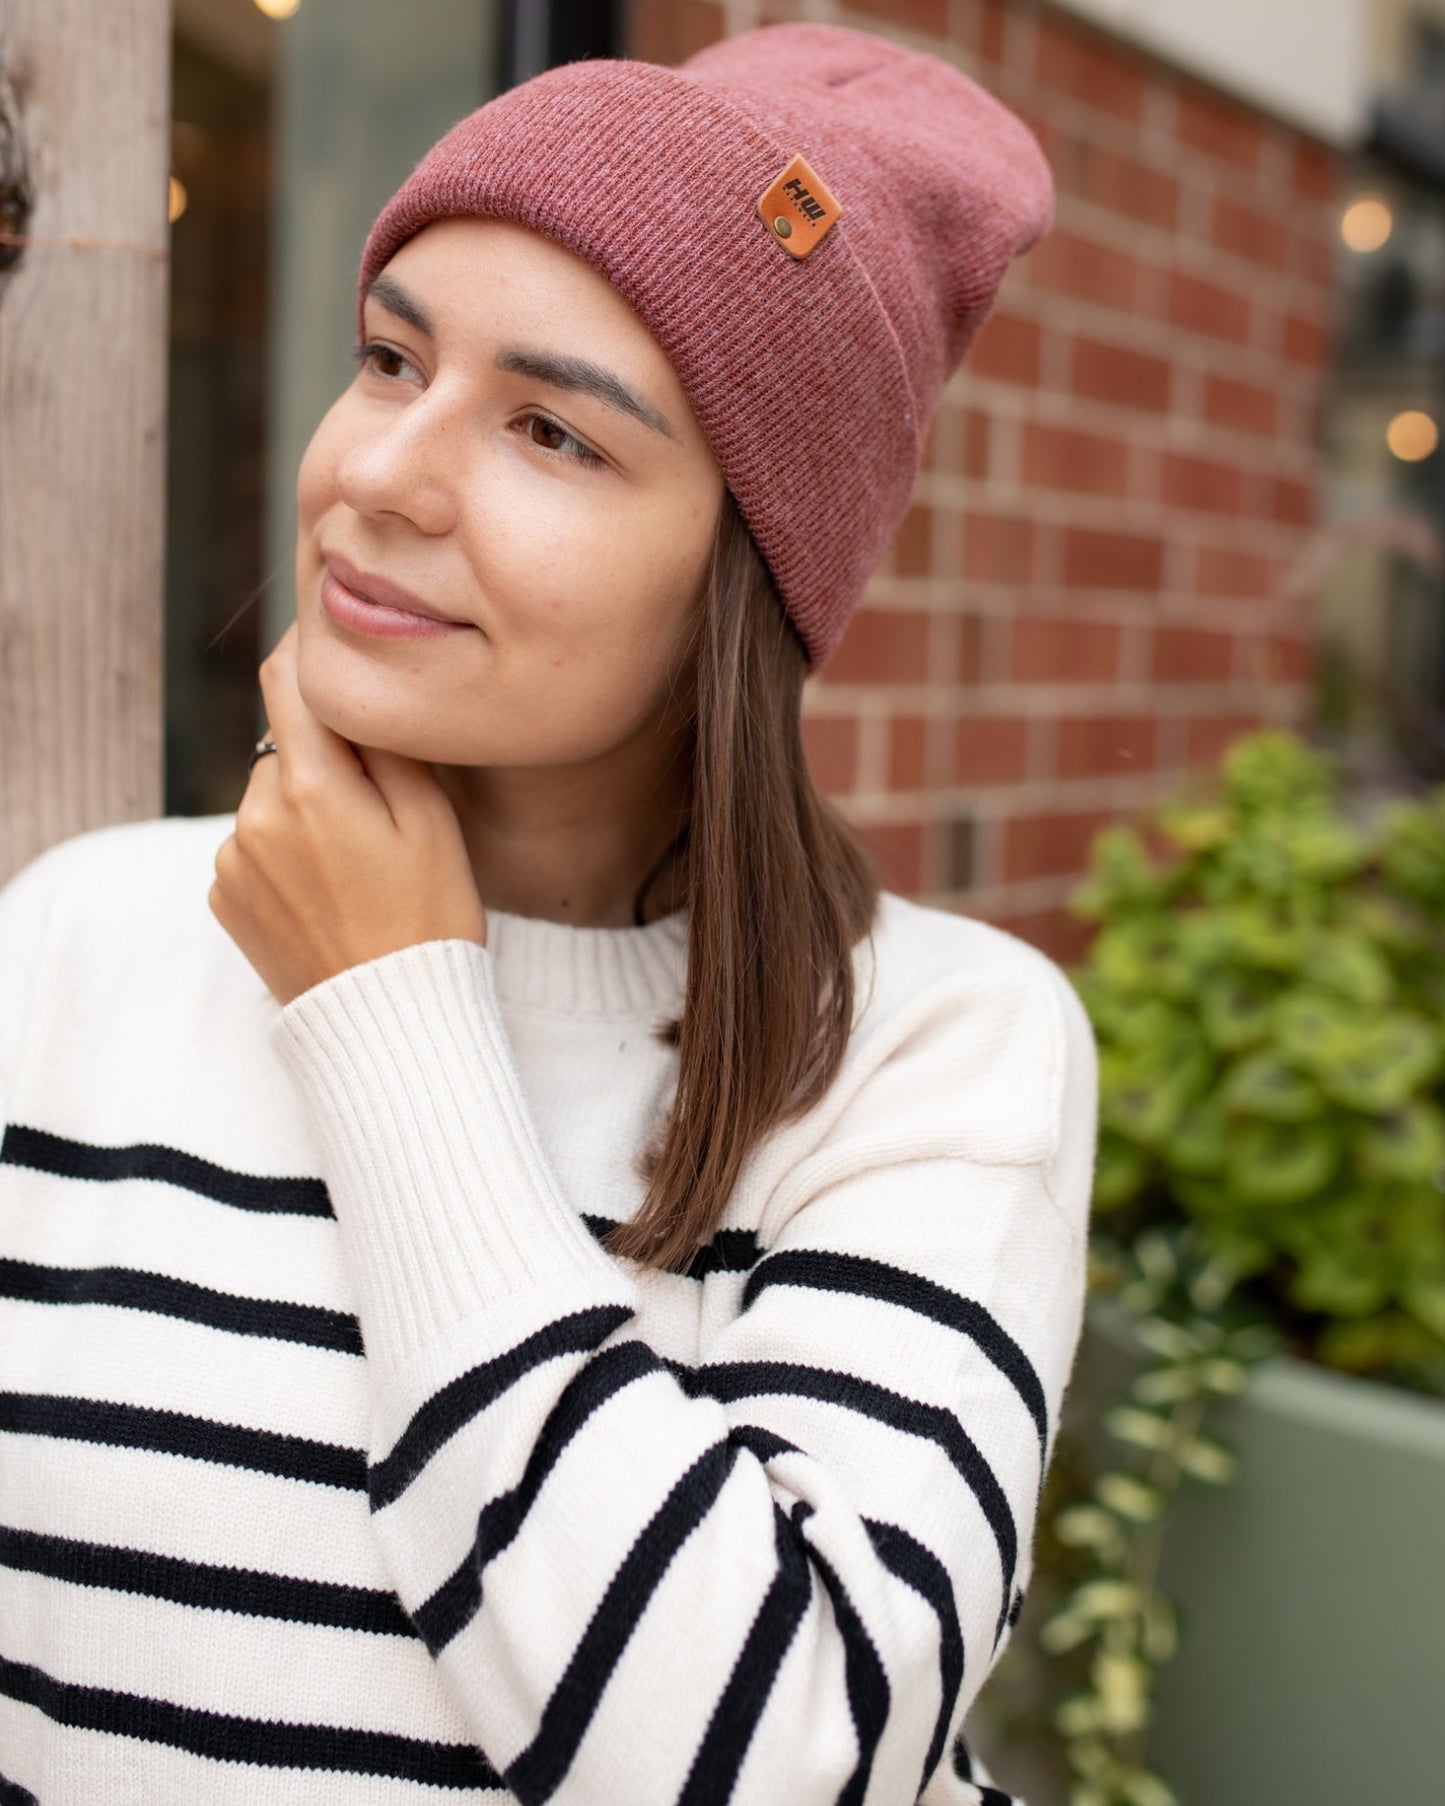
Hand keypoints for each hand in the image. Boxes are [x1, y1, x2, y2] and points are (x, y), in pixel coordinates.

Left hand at [210, 620, 487, 1006]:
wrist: (392, 1021)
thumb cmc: (429, 920)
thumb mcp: (431, 819)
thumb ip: (384, 742)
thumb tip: (354, 685)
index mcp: (309, 787)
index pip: (287, 679)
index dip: (311, 653)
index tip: (339, 652)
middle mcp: (254, 816)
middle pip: (288, 747)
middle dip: (329, 761)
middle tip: (384, 812)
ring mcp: (232, 861)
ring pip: (272, 800)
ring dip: (306, 811)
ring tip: (359, 869)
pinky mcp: (225, 900)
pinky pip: (256, 849)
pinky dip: (288, 857)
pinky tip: (331, 896)